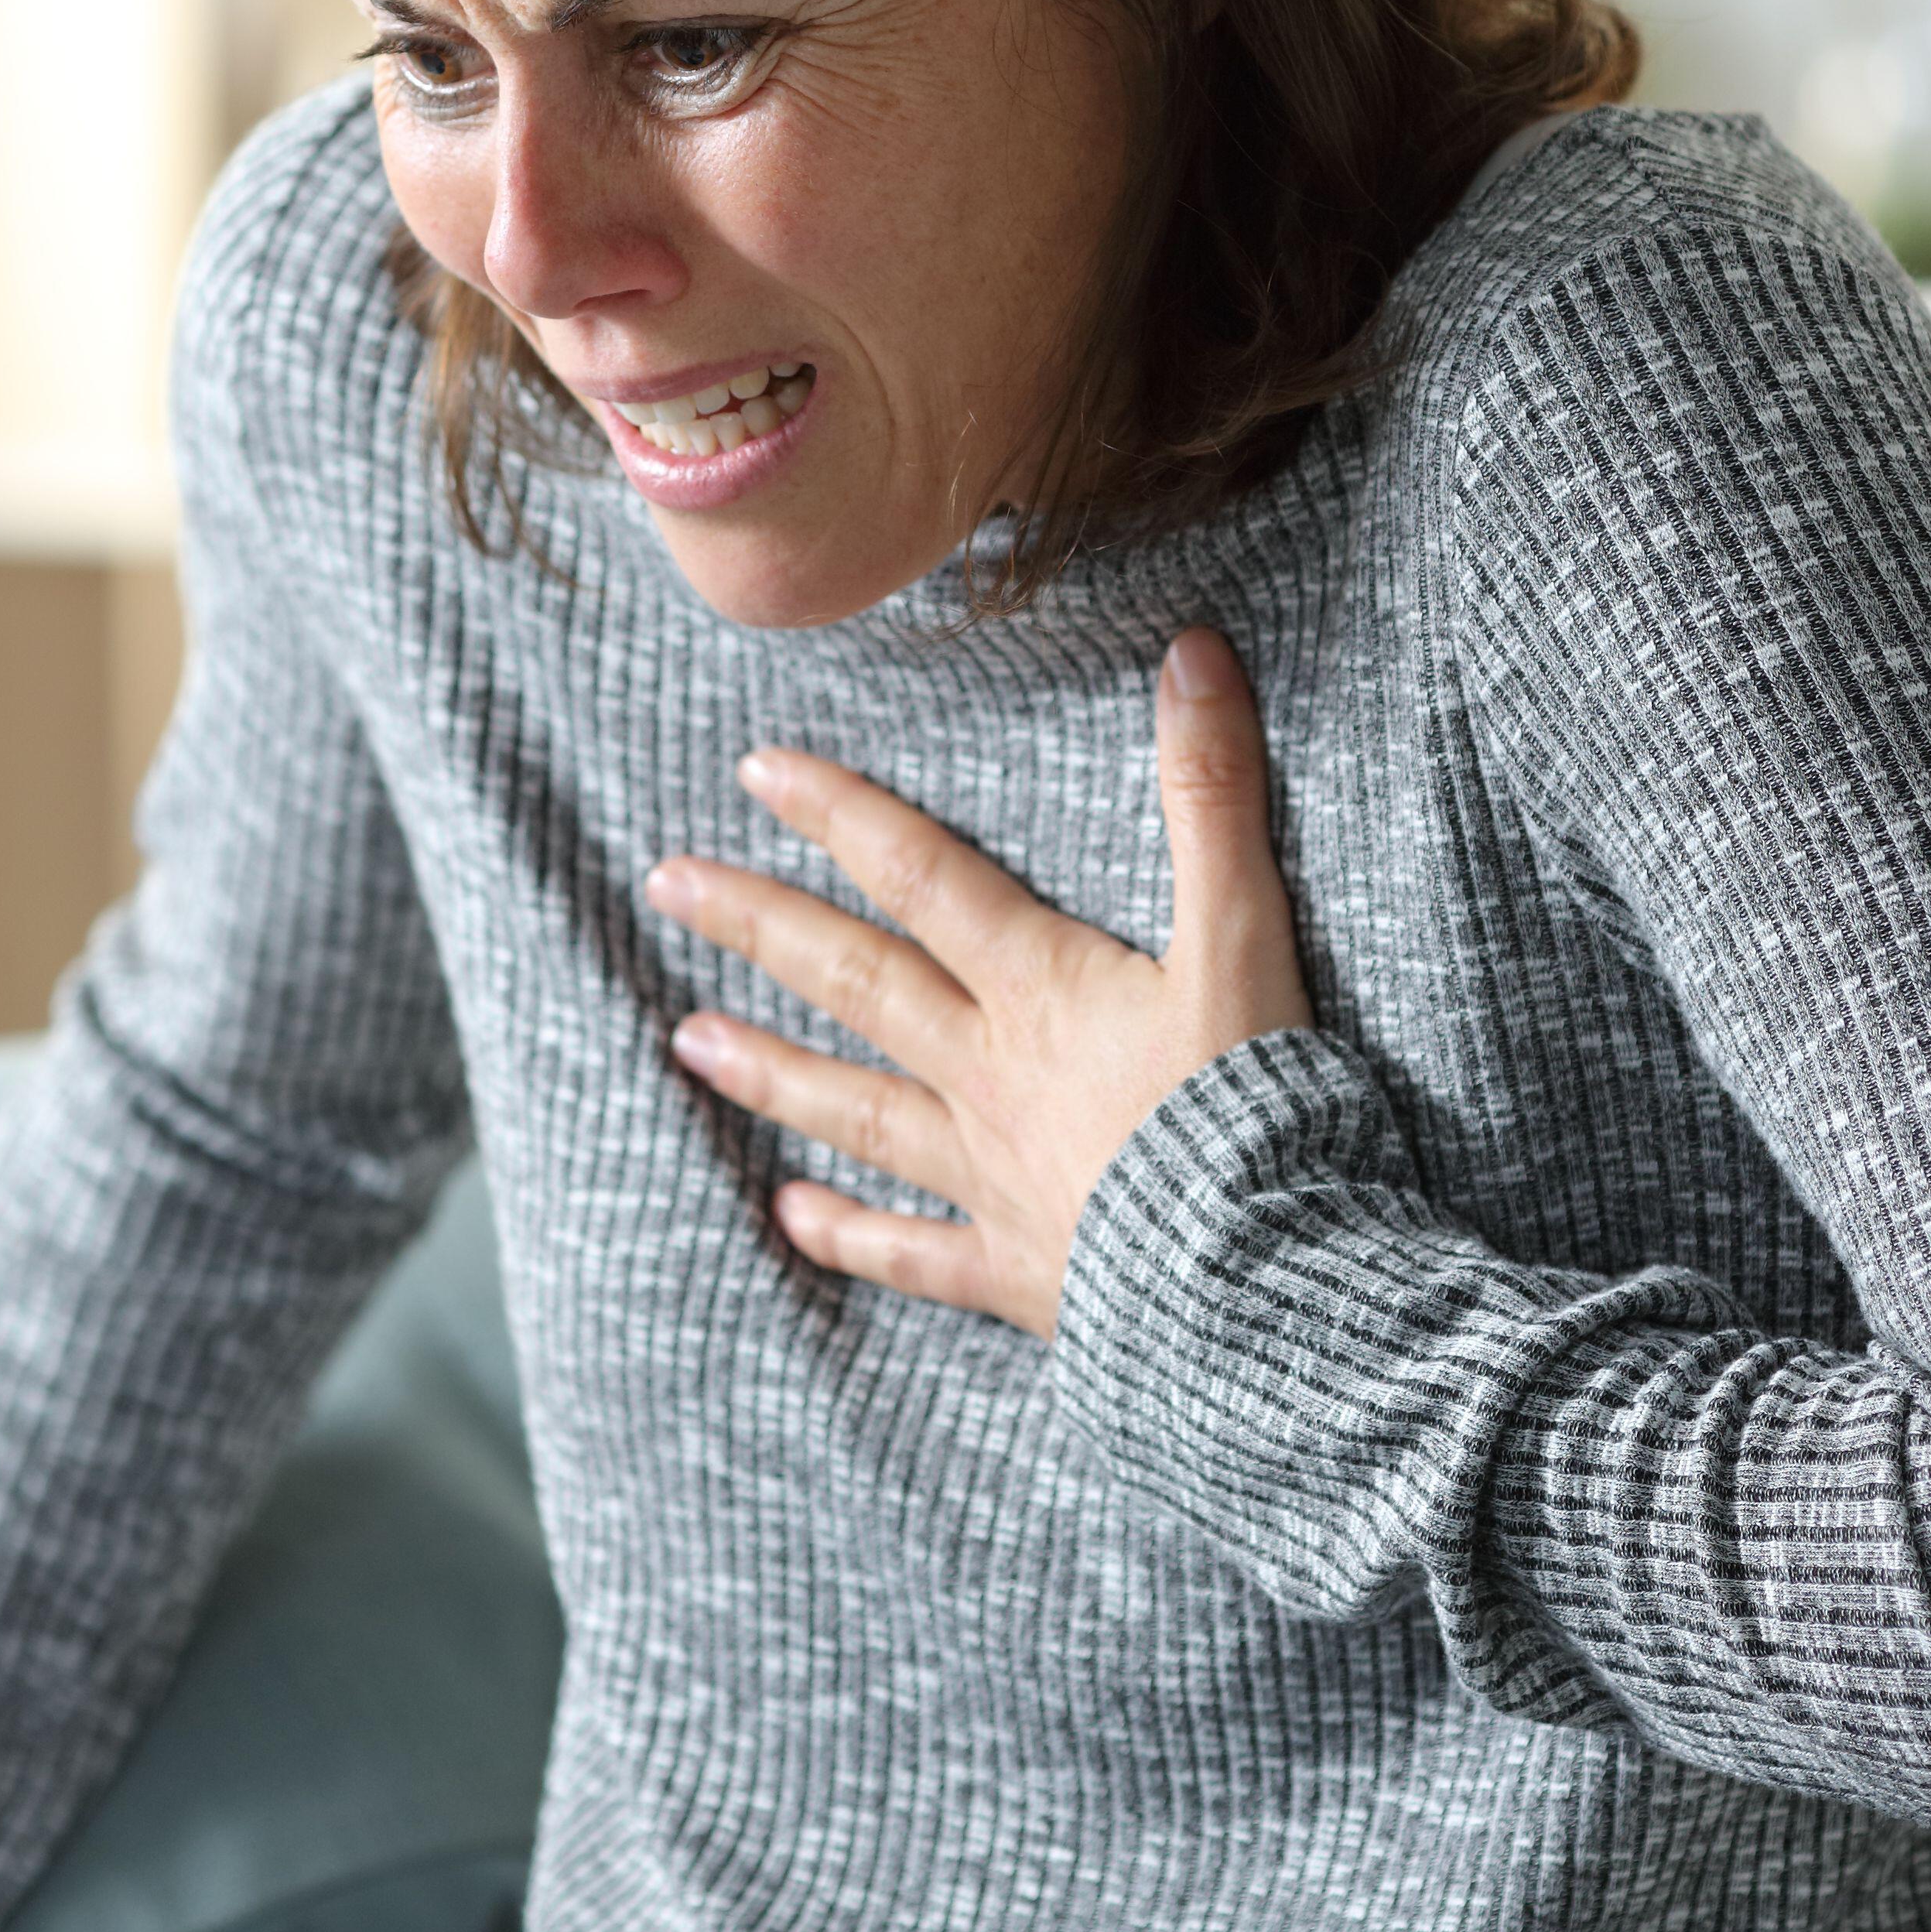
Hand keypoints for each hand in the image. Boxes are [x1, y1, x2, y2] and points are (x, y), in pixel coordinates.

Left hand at [647, 628, 1310, 1337]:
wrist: (1264, 1279)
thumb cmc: (1258, 1104)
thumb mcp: (1246, 932)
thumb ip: (1213, 793)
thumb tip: (1190, 652)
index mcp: (1041, 987)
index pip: (920, 876)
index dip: (840, 814)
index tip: (755, 770)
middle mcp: (992, 1074)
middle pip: (857, 981)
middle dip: (759, 925)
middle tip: (666, 883)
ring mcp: (994, 1177)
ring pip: (859, 1110)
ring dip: (771, 1069)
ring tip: (685, 1037)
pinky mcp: (1018, 1271)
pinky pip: (915, 1253)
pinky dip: (851, 1236)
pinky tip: (791, 1218)